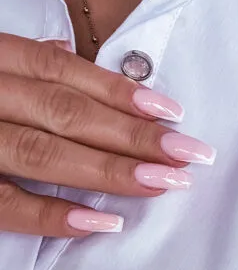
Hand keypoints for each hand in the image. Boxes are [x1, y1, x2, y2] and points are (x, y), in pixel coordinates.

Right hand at [0, 34, 215, 237]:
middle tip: (188, 154)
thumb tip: (64, 47)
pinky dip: (53, 215)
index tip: (173, 113)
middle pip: (65, 112)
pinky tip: (104, 223)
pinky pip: (7, 205)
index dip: (118, 91)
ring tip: (162, 182)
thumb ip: (22, 62)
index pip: (60, 70)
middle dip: (132, 134)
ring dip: (108, 170)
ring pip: (42, 154)